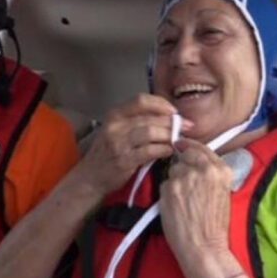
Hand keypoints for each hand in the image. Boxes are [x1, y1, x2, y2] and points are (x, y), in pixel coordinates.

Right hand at [77, 94, 191, 194]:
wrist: (90, 177)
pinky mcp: (125, 160)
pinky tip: (169, 151)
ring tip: (177, 140)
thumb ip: (137, 121)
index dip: (161, 104)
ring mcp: (119, 143)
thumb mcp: (117, 130)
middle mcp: (115, 126)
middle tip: (186, 127)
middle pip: (150, 117)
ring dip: (169, 136)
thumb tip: (169, 116)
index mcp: (114, 115)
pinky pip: (151, 151)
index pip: (141, 100)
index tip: (174, 111)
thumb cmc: (108, 153)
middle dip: (172, 122)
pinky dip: (164, 150)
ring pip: (152, 132)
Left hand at [159, 138, 233, 264]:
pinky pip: (165, 184)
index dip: (189, 146)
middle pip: (185, 155)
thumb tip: (195, 161)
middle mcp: (204, 169)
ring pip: (173, 170)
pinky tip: (176, 207)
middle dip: (182, 164)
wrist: (203, 247)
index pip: (201, 147)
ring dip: (175, 180)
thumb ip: (211, 174)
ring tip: (183, 200)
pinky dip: (167, 193)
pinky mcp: (169, 187)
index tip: (181, 145)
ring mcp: (184, 177)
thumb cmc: (214, 226)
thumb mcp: (222, 193)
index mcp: (221, 170)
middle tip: (184, 181)